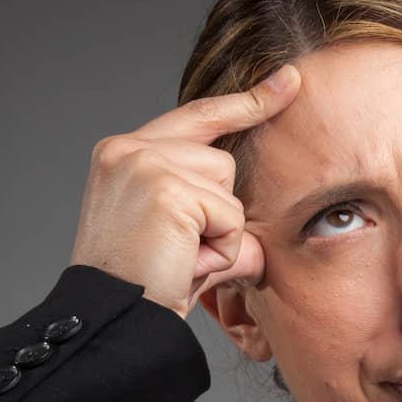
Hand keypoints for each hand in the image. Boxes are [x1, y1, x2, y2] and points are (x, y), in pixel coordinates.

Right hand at [69, 63, 302, 318]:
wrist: (112, 321)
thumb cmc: (139, 288)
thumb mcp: (175, 238)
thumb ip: (213, 214)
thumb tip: (264, 239)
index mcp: (122, 153)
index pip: (196, 117)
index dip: (246, 103)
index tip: (289, 81)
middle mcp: (128, 148)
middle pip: (221, 161)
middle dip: (217, 213)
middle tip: (176, 254)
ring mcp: (145, 163)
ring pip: (227, 185)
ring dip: (217, 232)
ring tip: (177, 258)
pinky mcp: (167, 187)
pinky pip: (230, 215)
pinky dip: (219, 248)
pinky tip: (183, 262)